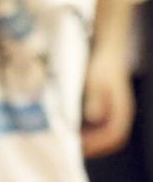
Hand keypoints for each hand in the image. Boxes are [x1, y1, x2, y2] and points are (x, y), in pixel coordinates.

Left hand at [82, 43, 133, 157]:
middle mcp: (122, 113)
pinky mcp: (111, 107)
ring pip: (109, 133)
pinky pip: (105, 125)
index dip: (99, 144)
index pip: (114, 135)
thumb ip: (96, 97)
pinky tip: (80, 129)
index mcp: (122, 109)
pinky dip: (94, 131)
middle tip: (77, 148)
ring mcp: (118, 111)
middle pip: (113, 138)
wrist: (110, 51)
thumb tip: (94, 117)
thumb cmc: (104, 64)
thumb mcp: (96, 79)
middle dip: (96, 146)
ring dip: (94, 140)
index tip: (82, 147)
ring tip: (77, 142)